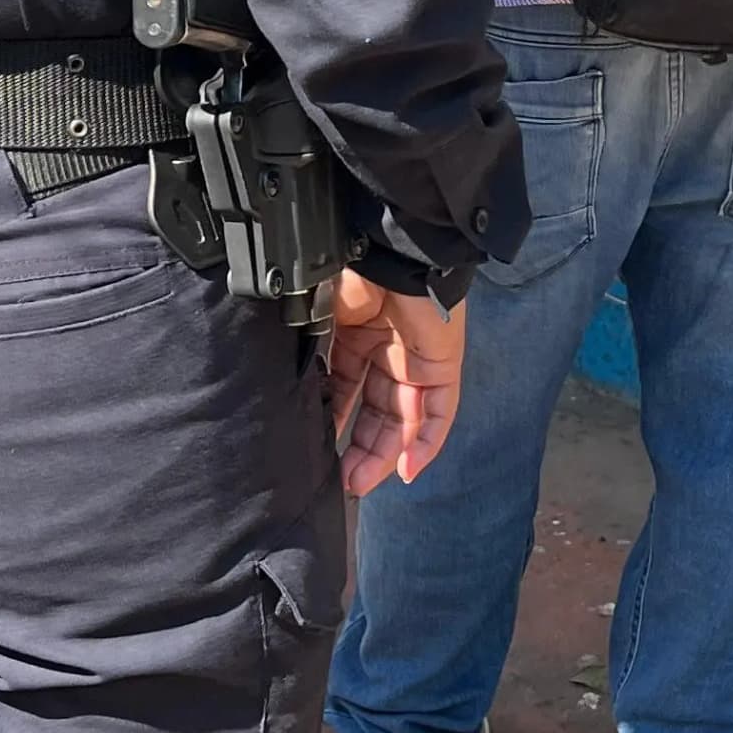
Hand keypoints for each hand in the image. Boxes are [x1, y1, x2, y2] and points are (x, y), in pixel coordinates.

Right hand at [326, 272, 462, 495]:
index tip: (319, 448)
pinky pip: (440, 413)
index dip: (336, 420)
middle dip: (359, 448)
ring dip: (384, 454)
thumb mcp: (318, 321)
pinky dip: (425, 443)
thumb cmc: (348, 276)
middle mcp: (389, 351)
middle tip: (342, 479)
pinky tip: (404, 469)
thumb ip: (309, 355)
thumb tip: (288, 390)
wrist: (383, 251)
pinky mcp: (444, 363)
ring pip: (406, 419)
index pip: (348, 390)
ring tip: (359, 481)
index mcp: (358, 337)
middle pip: (377, 411)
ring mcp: (418, 359)